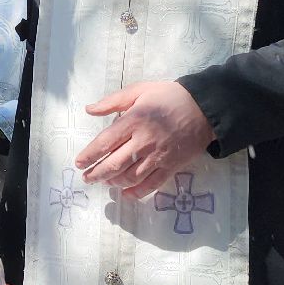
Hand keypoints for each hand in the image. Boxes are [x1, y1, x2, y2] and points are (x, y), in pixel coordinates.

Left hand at [75, 81, 215, 200]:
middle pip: (114, 164)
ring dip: (114, 183)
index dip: (90, 155)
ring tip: (105, 183)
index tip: (79, 163)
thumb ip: (113, 101)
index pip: (105, 142)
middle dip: (97, 174)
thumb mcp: (140, 90)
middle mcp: (143, 141)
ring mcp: (158, 156)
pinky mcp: (171, 166)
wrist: (204, 108)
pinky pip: (151, 185)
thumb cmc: (169, 96)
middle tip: (87, 178)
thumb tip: (89, 110)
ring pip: (130, 177)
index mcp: (133, 121)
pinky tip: (127, 194)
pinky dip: (137, 192)